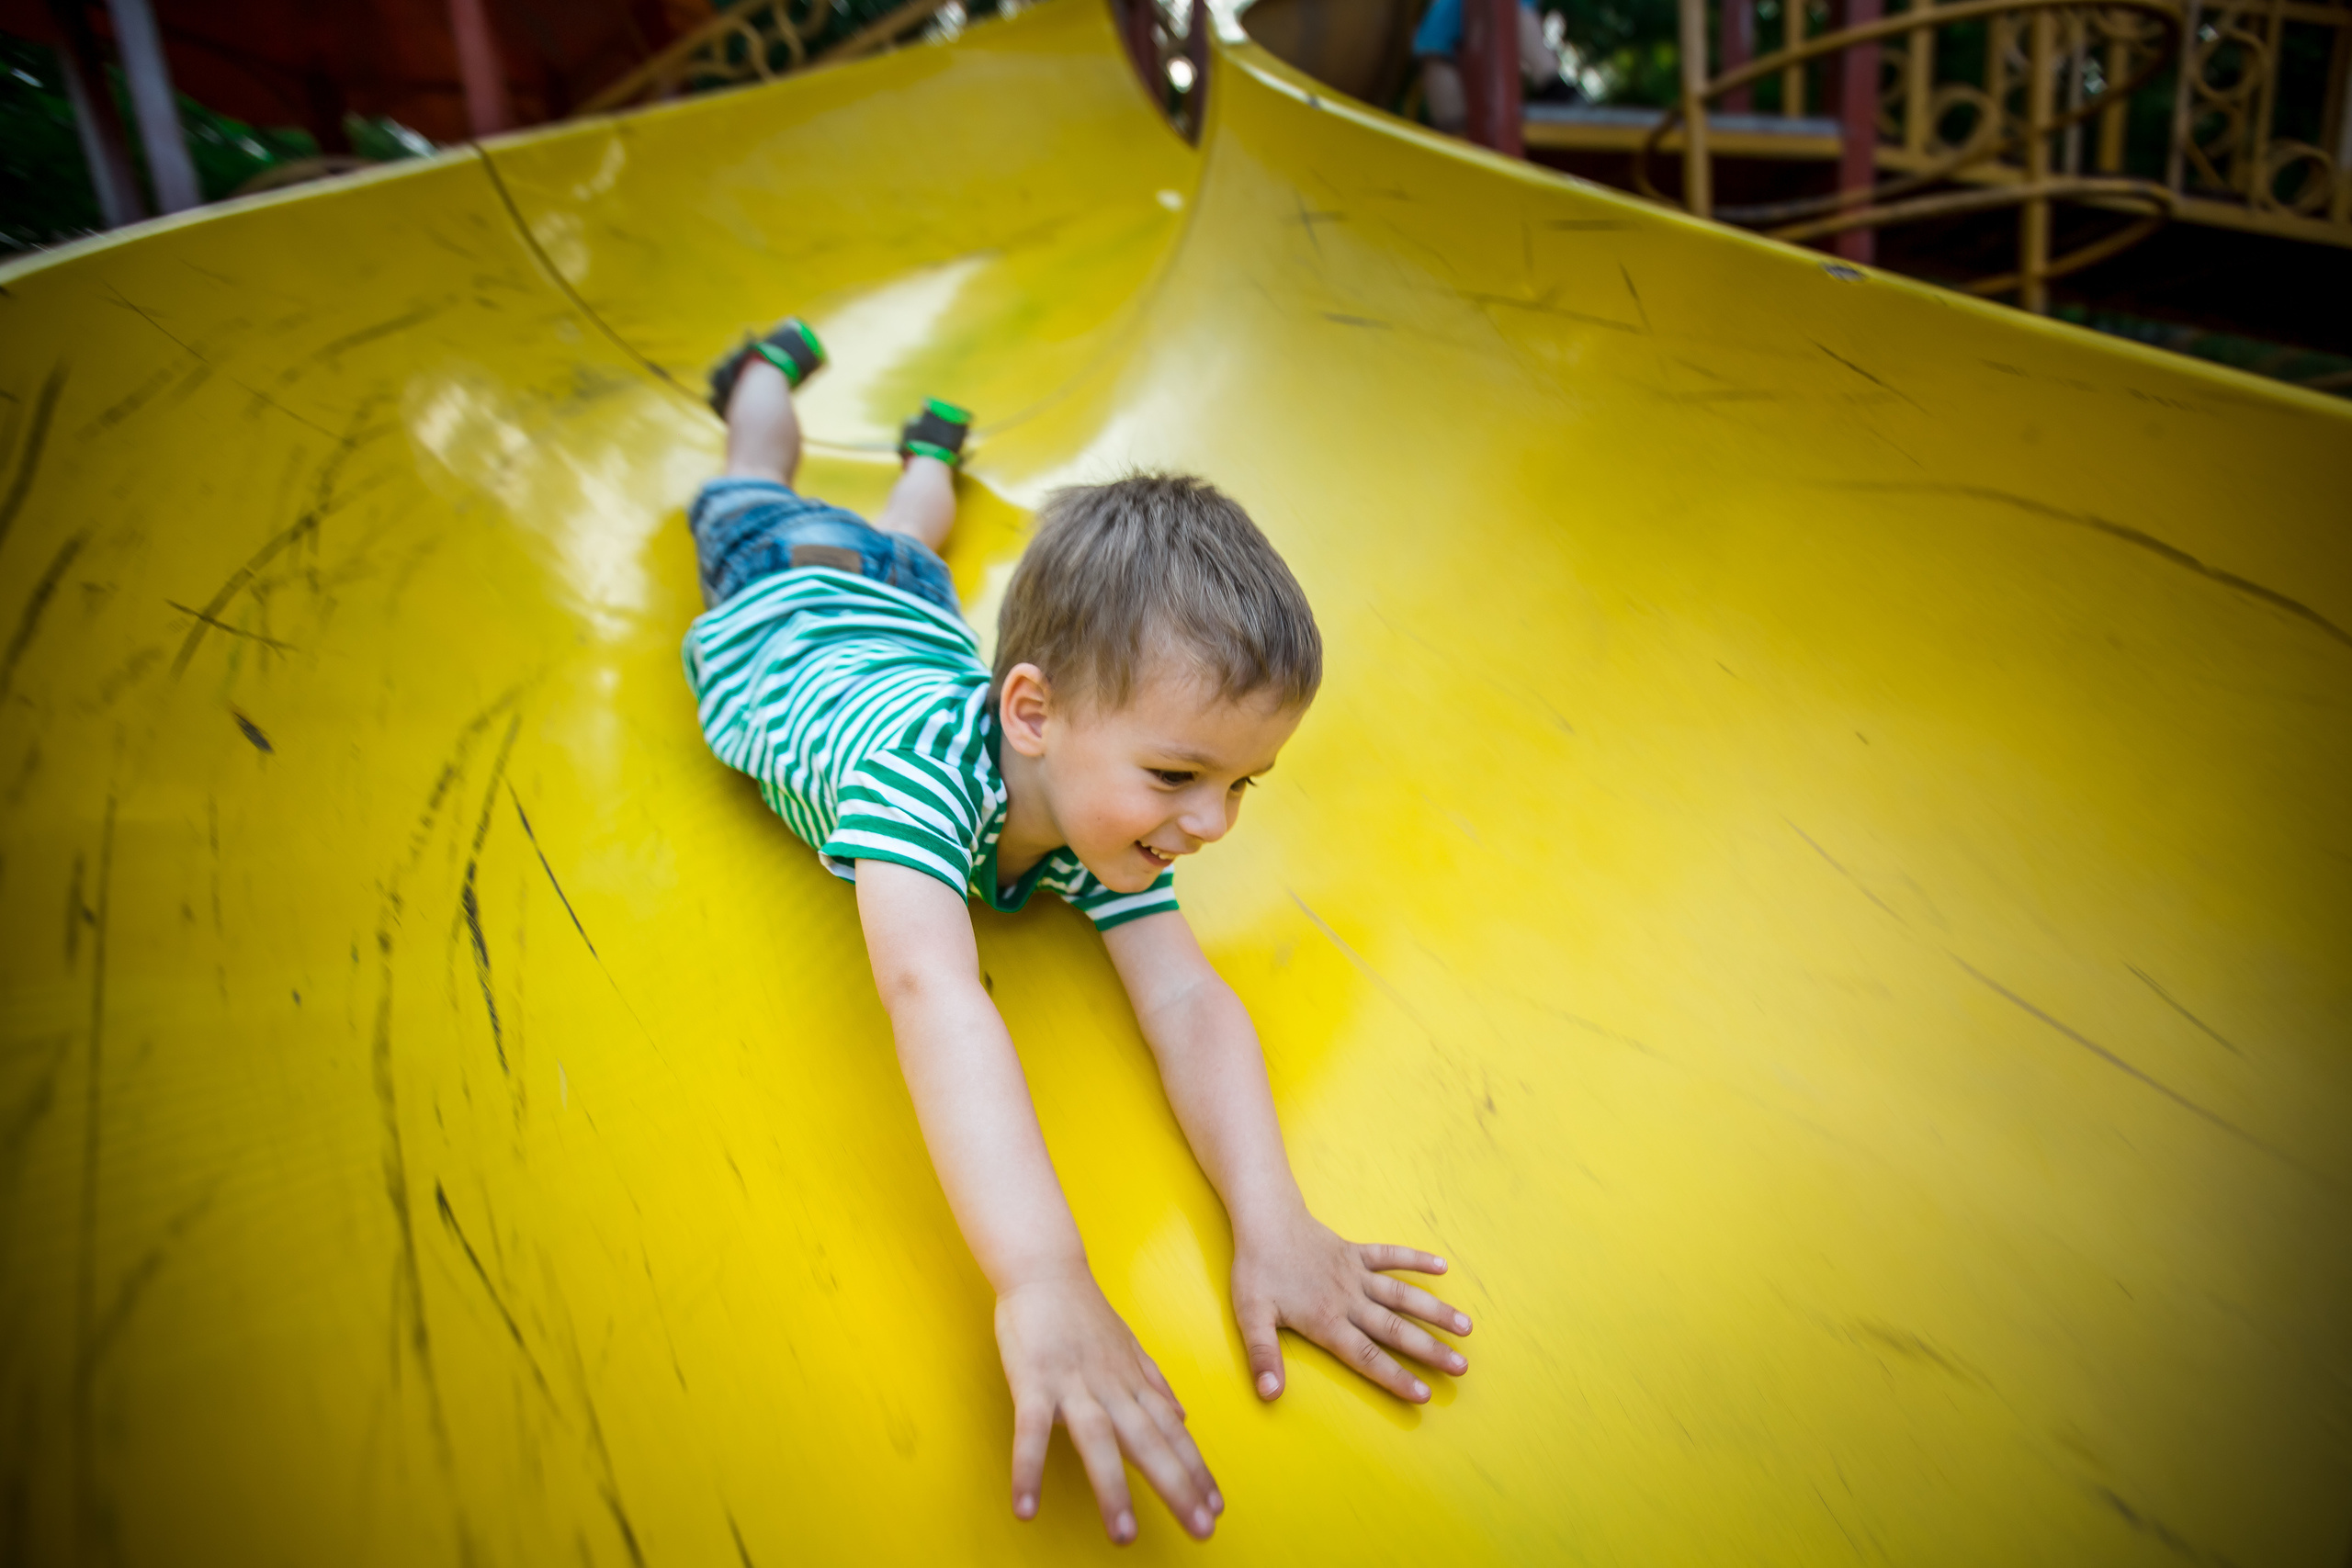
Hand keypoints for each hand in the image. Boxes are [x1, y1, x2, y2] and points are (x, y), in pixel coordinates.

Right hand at [995, 1272, 1222, 1543]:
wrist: (1045, 1268)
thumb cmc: (1083, 1311)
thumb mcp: (1128, 1346)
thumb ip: (1154, 1383)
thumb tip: (1183, 1416)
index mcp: (1133, 1382)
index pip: (1173, 1433)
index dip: (1196, 1470)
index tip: (1215, 1507)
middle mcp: (1111, 1387)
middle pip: (1150, 1442)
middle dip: (1178, 1488)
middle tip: (1202, 1530)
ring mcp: (1073, 1384)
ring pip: (1099, 1441)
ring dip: (1112, 1489)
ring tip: (1123, 1534)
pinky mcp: (1033, 1381)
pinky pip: (1031, 1431)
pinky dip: (1028, 1468)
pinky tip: (1025, 1506)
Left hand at [1232, 1208, 1470, 1402]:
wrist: (1264, 1220)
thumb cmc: (1256, 1272)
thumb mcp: (1250, 1318)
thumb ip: (1263, 1357)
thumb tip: (1270, 1395)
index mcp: (1326, 1321)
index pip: (1366, 1356)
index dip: (1395, 1377)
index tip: (1425, 1395)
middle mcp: (1349, 1299)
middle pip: (1395, 1329)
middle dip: (1429, 1350)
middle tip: (1462, 1367)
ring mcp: (1356, 1274)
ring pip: (1401, 1294)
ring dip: (1434, 1309)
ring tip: (1466, 1327)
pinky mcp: (1356, 1252)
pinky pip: (1391, 1255)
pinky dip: (1416, 1259)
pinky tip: (1442, 1266)